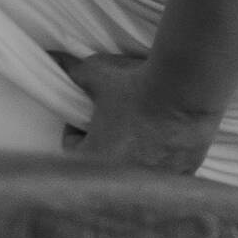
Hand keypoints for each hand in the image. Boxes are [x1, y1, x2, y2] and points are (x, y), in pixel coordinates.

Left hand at [54, 54, 218, 174]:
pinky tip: (168, 142)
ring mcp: (154, 181)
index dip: (79, 130)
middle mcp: (122, 178)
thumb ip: (73, 70)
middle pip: (104, 164)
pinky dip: (165, 164)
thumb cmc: (136, 85)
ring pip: (136, 174)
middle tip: (117, 123)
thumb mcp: (98, 73)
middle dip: (106, 146)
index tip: (91, 116)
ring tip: (145, 131)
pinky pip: (166, 177)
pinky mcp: (181, 177)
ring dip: (136, 158)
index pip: (74, 149)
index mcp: (94, 158)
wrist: (184, 91)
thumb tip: (53, 56)